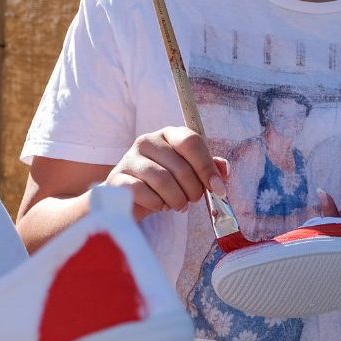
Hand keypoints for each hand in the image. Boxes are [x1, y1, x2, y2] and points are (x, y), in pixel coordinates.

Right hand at [105, 126, 226, 218]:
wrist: (128, 198)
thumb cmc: (163, 183)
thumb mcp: (188, 173)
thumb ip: (207, 168)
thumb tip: (224, 170)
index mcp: (169, 134)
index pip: (191, 142)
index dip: (207, 167)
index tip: (217, 188)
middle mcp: (148, 140)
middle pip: (180, 166)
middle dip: (193, 190)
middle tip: (192, 200)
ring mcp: (129, 158)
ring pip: (162, 180)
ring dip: (176, 199)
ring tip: (178, 205)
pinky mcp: (117, 178)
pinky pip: (142, 192)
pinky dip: (156, 204)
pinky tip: (159, 206)